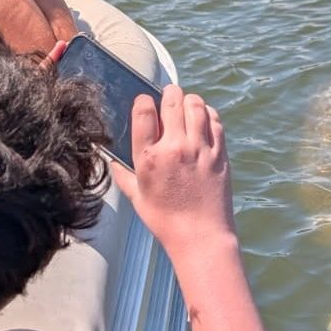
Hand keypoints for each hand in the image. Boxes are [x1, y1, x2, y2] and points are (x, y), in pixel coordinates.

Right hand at [108, 86, 235, 252]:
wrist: (201, 237)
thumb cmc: (167, 221)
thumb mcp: (138, 199)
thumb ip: (123, 175)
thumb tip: (111, 161)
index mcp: (149, 158)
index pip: (144, 111)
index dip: (144, 100)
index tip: (146, 103)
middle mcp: (175, 148)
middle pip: (172, 101)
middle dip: (169, 94)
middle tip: (168, 97)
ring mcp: (200, 149)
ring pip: (196, 105)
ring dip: (189, 100)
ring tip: (186, 106)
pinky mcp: (220, 154)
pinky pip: (215, 121)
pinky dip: (208, 114)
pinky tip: (203, 119)